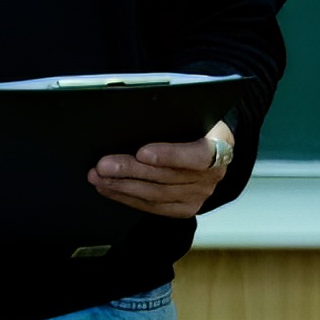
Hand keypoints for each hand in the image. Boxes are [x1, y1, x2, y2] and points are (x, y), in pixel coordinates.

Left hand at [89, 121, 239, 218]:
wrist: (209, 142)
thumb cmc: (195, 122)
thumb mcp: (191, 111)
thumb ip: (172, 114)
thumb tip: (134, 115)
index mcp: (220, 145)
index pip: (197, 156)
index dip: (169, 156)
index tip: (142, 152)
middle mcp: (213, 175)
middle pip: (168, 177)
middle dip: (131, 171)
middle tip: (104, 165)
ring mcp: (200, 195)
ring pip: (156, 195)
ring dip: (123, 186)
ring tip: (99, 177)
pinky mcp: (185, 208)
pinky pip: (153, 207)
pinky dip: (127, 198)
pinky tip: (109, 188)